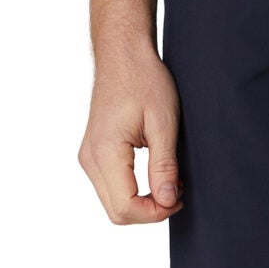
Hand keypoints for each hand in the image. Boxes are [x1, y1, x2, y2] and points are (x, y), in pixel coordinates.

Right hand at [80, 41, 183, 222]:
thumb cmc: (144, 80)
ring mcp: (89, 157)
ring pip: (113, 202)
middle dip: (149, 211)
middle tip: (177, 191)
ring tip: (169, 180)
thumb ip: (164, 166)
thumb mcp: (163, 123)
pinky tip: (154, 173)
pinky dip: (133, 190)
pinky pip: (111, 186)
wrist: (122, 54)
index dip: (156, 213)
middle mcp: (90, 159)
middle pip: (117, 212)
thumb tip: (166, 201)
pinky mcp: (93, 153)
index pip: (126, 207)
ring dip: (142, 202)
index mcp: (105, 152)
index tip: (179, 198)